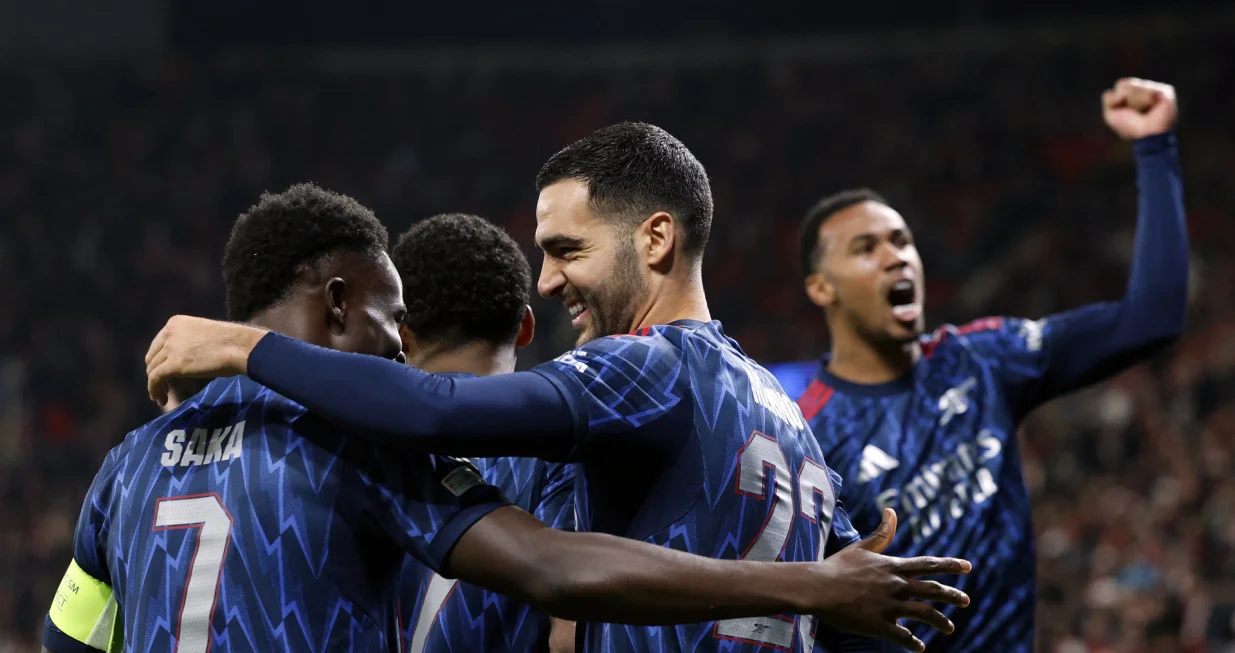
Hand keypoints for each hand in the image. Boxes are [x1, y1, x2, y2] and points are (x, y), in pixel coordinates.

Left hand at [145, 316, 269, 405]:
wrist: (240, 347)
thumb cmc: (232, 341)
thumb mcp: (204, 334)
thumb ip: (190, 342)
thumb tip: (186, 358)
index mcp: (175, 322)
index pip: (158, 344)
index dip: (159, 360)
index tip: (164, 373)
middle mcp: (168, 332)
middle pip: (152, 357)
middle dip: (155, 372)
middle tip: (163, 386)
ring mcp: (170, 348)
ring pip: (152, 370)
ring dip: (155, 385)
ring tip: (162, 396)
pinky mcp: (174, 364)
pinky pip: (155, 379)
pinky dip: (155, 390)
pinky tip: (161, 399)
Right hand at [812, 509, 970, 652]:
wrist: (818, 587)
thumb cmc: (838, 566)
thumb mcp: (862, 547)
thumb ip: (882, 533)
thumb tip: (891, 511)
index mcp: (893, 567)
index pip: (928, 565)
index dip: (950, 565)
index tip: (967, 566)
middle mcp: (896, 586)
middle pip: (932, 590)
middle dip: (952, 596)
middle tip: (966, 601)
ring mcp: (888, 606)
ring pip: (924, 613)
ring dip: (940, 621)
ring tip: (950, 628)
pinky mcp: (879, 624)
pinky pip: (902, 636)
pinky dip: (913, 643)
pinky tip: (920, 647)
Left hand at [1102, 77, 1176, 139]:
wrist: (1146, 135)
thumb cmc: (1130, 127)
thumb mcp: (1110, 114)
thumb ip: (1108, 98)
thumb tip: (1121, 88)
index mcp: (1134, 93)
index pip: (1121, 84)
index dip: (1117, 99)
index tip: (1124, 112)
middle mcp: (1145, 89)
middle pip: (1124, 83)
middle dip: (1125, 100)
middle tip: (1135, 112)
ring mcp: (1156, 89)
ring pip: (1134, 85)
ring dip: (1135, 102)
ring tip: (1144, 111)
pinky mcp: (1166, 91)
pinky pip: (1147, 88)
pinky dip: (1145, 99)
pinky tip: (1152, 107)